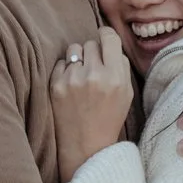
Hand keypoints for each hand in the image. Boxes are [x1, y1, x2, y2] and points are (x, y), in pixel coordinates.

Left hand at [48, 28, 134, 182]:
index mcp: (115, 76)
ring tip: (81, 76)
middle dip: (93, 53)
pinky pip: (61, 63)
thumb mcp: (127, 93)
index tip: (104, 40)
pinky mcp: (56, 85)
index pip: (109, 37)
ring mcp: (73, 79)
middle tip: (94, 68)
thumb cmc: (109, 118)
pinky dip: (66, 71)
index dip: (106, 36)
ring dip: (78, 58)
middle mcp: (94, 75)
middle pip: (91, 43)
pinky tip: (71, 87)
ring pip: (74, 49)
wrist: (86, 146)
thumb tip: (110, 43)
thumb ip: (121, 66)